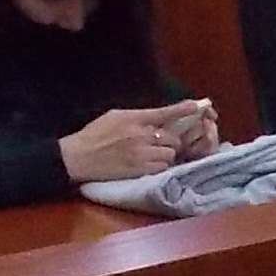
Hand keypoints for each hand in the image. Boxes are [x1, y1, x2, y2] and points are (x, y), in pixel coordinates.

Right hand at [59, 102, 210, 183]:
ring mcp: (140, 153)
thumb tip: (156, 117)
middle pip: (172, 137)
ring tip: (155, 155)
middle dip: (172, 140)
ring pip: (170, 153)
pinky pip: (161, 167)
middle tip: (165, 143)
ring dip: (167, 154)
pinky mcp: (139, 169)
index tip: (196, 106)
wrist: (78, 157)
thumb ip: (136, 117)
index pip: (164, 112)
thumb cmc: (94, 135)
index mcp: (133, 118)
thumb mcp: (114, 116)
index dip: (182, 109)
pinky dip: (160, 166)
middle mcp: (139, 134)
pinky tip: (150, 164)